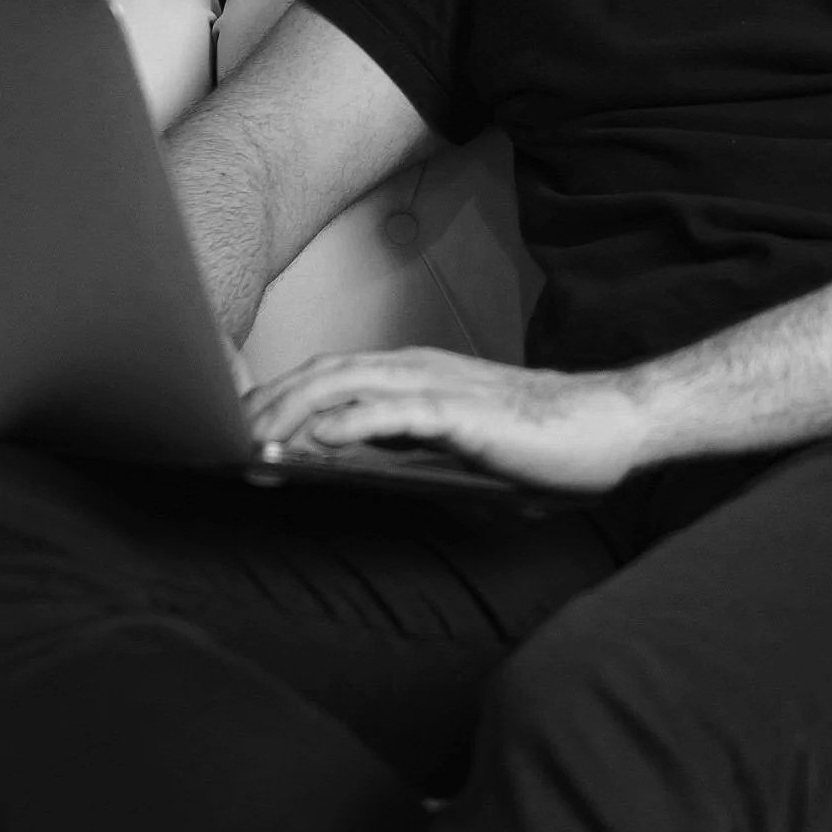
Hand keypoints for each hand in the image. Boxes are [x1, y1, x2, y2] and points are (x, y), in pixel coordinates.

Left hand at [243, 347, 650, 494]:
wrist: (607, 426)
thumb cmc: (540, 442)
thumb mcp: (457, 447)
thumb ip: (407, 446)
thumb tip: (350, 461)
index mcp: (417, 376)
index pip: (336, 377)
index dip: (284, 395)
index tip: (241, 425)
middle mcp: (420, 370)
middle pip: (328, 373)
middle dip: (272, 400)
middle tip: (224, 432)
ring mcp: (440, 387)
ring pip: (350, 384)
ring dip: (296, 407)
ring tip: (255, 435)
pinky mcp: (463, 413)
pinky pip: (396, 411)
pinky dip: (351, 421)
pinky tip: (319, 438)